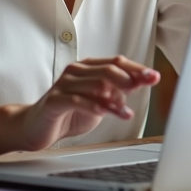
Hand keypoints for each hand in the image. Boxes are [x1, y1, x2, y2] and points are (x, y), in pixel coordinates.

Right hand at [16, 56, 159, 150]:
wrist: (35, 127)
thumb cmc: (68, 113)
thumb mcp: (98, 103)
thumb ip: (115, 93)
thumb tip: (138, 84)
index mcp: (88, 68)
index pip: (117, 63)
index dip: (137, 69)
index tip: (154, 76)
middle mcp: (76, 71)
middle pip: (108, 69)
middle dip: (130, 78)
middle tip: (146, 86)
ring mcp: (64, 84)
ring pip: (96, 84)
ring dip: (116, 98)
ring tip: (127, 112)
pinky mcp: (55, 100)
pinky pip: (79, 100)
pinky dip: (97, 106)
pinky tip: (108, 112)